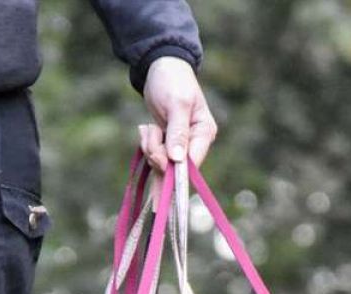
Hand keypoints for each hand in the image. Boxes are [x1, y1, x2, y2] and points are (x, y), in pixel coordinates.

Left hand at [139, 56, 216, 172]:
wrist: (161, 68)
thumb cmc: (173, 81)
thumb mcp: (176, 104)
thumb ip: (178, 132)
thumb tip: (178, 160)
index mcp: (204, 133)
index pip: (193, 162)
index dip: (175, 168)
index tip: (157, 158)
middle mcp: (195, 142)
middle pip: (175, 167)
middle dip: (157, 154)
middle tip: (150, 130)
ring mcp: (180, 145)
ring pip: (162, 163)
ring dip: (149, 147)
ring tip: (148, 127)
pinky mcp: (167, 143)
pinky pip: (154, 155)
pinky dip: (147, 144)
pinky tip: (146, 128)